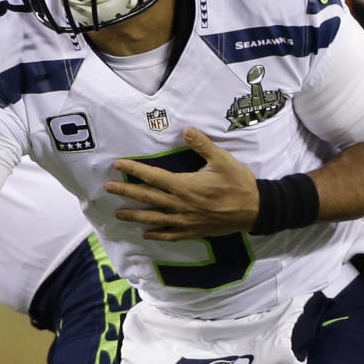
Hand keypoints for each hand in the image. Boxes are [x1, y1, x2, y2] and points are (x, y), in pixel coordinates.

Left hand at [104, 126, 259, 240]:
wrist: (256, 210)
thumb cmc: (238, 182)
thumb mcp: (222, 159)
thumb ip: (202, 144)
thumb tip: (186, 129)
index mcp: (185, 186)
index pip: (153, 177)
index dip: (134, 170)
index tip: (118, 165)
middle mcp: (181, 205)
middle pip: (148, 198)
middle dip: (126, 192)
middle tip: (107, 188)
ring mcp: (186, 220)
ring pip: (154, 218)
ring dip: (135, 215)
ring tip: (118, 214)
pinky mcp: (194, 230)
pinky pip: (171, 234)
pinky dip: (157, 234)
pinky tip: (146, 234)